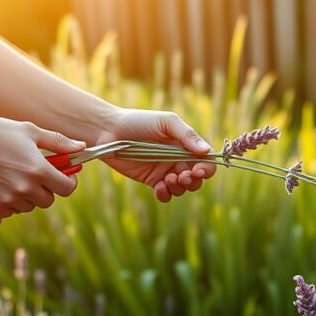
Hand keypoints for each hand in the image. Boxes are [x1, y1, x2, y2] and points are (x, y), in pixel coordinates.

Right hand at [0, 114, 82, 217]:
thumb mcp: (29, 131)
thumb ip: (58, 142)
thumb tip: (81, 147)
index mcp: (39, 170)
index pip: (67, 189)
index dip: (68, 182)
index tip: (63, 176)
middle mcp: (25, 188)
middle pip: (48, 200)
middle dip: (46, 189)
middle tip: (35, 175)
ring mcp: (8, 198)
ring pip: (30, 207)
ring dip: (28, 196)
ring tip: (15, 177)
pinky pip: (11, 212)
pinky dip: (10, 203)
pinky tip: (2, 186)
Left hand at [92, 108, 215, 201]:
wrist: (109, 130)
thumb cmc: (139, 121)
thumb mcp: (166, 122)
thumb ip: (187, 135)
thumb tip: (206, 151)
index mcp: (185, 145)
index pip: (206, 161)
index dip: (207, 168)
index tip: (198, 170)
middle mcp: (178, 159)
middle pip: (197, 178)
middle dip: (193, 181)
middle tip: (182, 176)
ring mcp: (164, 171)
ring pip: (182, 188)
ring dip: (180, 188)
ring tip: (168, 179)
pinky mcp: (151, 180)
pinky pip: (165, 194)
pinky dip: (165, 194)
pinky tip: (159, 187)